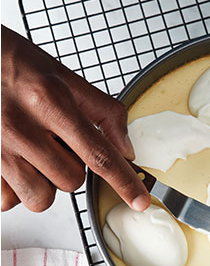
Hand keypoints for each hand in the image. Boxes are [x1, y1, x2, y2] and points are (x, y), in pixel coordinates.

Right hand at [1, 26, 149, 211]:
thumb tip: (126, 149)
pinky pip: (9, 200)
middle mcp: (20, 128)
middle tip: (54, 141)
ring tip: (33, 153)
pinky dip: (16, 188)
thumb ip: (102, 111)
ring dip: (45, 182)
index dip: (124, 182)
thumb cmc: (11, 64)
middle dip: (72, 167)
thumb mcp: (62, 75)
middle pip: (72, 181)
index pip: (98, 155)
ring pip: (42, 197)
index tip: (139, 201)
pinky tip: (13, 161)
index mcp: (48, 102)